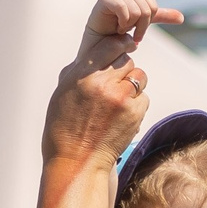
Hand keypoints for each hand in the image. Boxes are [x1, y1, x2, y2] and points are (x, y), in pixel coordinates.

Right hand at [42, 0, 167, 169]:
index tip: (125, 46)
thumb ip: (79, 72)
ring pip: (139, 77)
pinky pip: (144, 98)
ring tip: (119, 102)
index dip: (120, 44)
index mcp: (82, 75)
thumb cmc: (64, 129)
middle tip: (115, 86)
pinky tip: (123, 117)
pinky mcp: (134, 113)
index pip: (110, 45)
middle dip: (124, 70)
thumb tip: (94, 55)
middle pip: (127, 60)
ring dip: (133, 86)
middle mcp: (101, 83)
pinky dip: (137, 105)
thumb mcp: (62, 94)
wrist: (76, 162)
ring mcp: (119, 98)